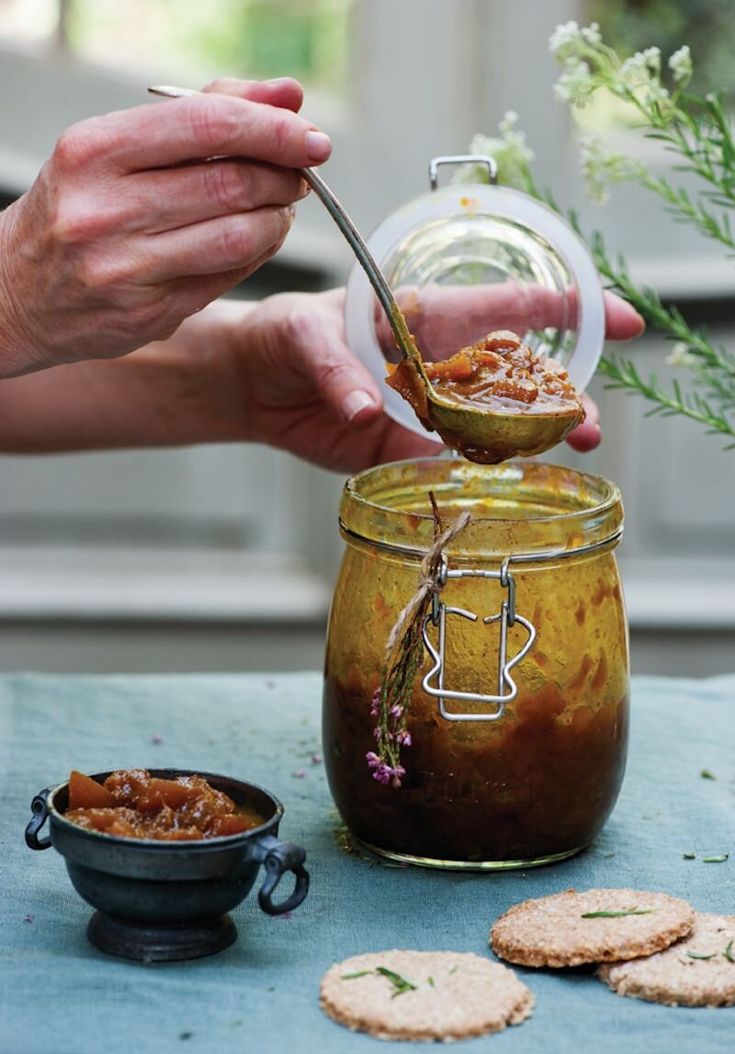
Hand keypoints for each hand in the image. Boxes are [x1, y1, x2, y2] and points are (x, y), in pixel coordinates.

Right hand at [0, 77, 330, 376]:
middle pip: (231, 183)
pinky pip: (226, 278)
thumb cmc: (76, 207)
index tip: (313, 137)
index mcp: (93, 151)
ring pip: (237, 237)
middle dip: (284, 176)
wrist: (14, 293)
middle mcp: (103, 210)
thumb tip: (287, 95)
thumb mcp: (117, 147)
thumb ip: (204, 113)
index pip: (208, 125)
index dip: (274, 130)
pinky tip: (254, 239)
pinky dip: (256, 254)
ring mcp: (124, 269)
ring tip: (279, 207)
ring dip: (277, 220)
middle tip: (299, 174)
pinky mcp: (146, 314)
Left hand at [227, 287, 643, 471]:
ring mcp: (428, 410)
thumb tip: (364, 411)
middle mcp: (441, 363)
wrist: (253, 384)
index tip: (622, 319)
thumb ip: (337, 369)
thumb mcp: (305, 336)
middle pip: (516, 379)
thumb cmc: (285, 335)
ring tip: (570, 453)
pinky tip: (505, 486)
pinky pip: (450, 465)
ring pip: (494, 427)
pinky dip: (477, 477)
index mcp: (429, 316)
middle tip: (590, 423)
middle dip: (560, 397)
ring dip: (532, 441)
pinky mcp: (404, 449)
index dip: (570, 309)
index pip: (511, 306)